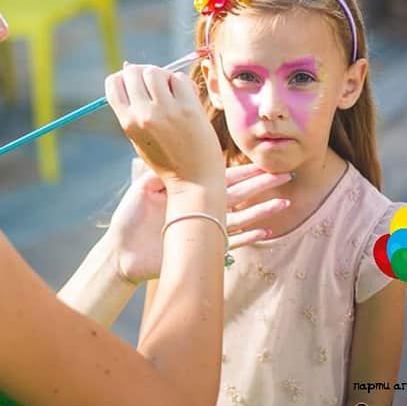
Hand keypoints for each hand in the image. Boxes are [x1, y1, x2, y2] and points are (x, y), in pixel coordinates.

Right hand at [105, 64, 222, 190]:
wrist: (194, 180)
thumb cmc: (167, 159)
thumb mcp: (139, 136)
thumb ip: (133, 106)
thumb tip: (129, 66)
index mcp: (128, 122)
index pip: (114, 83)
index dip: (123, 78)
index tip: (134, 83)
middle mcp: (144, 114)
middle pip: (133, 71)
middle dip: (142, 72)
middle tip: (154, 85)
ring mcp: (167, 110)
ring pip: (155, 71)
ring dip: (162, 75)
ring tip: (170, 91)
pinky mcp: (188, 107)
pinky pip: (179, 78)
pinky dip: (180, 83)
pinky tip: (184, 97)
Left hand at [109, 160, 292, 283]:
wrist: (122, 252)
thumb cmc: (129, 220)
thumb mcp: (142, 189)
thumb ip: (159, 172)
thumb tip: (172, 153)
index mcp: (190, 192)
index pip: (222, 178)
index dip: (243, 171)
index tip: (262, 163)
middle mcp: (201, 209)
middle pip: (238, 194)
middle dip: (261, 185)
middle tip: (284, 175)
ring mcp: (203, 228)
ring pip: (240, 217)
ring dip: (261, 210)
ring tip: (283, 203)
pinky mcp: (201, 247)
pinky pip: (230, 242)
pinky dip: (248, 237)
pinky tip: (265, 232)